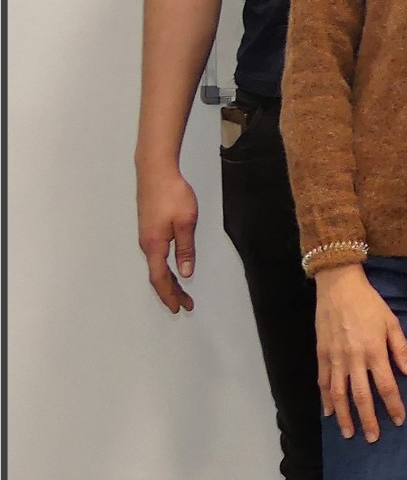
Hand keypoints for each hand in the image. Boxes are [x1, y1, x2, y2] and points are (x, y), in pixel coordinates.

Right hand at [137, 165, 198, 312]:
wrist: (155, 172)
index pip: (161, 278)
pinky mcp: (149, 229)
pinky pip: (156, 256)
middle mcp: (147, 244)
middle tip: (185, 305)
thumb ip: (186, 248)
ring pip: (156, 266)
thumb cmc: (172, 194)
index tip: (179, 307)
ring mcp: (146, 237)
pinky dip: (165, 268)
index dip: (170, 295)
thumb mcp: (186, 222)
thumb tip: (185, 272)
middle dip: (171, 292)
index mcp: (155, 245)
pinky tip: (173, 269)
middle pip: (157, 276)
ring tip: (181, 292)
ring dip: (168, 281)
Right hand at [316, 264, 406, 440]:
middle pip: (361, 396)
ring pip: (339, 395)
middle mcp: (354, 359)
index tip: (398, 420)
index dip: (393, 405)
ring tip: (349, 434)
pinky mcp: (322, 355)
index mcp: (375, 351)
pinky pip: (323, 383)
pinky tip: (329, 413)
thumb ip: (400, 348)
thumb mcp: (391, 321)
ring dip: (344, 416)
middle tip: (373, 438)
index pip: (386, 385)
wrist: (338, 287)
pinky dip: (325, 400)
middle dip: (368, 419)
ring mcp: (335, 359)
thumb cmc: (369, 303)